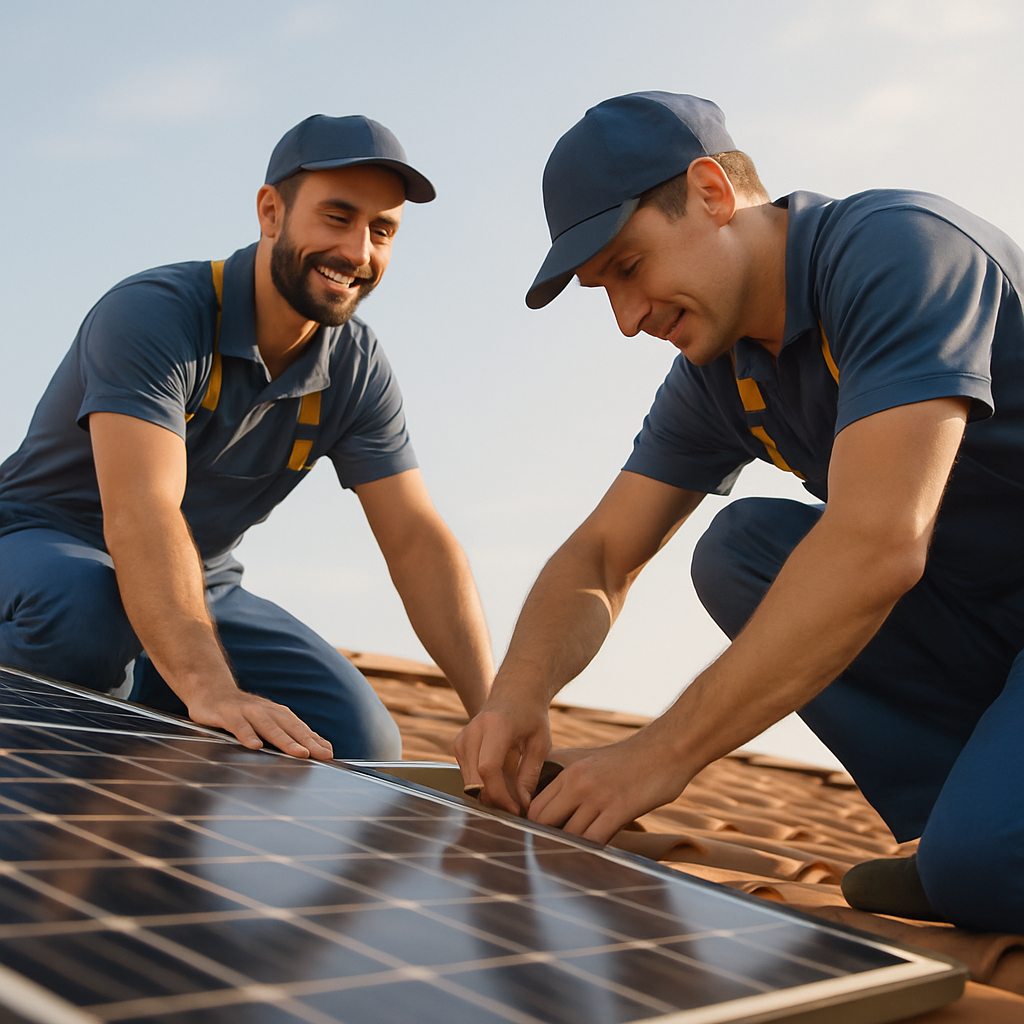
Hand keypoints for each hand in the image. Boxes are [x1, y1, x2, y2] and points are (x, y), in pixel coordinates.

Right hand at [186, 687, 333, 759]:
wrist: (211, 689)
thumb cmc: (244, 712)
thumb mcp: (269, 722)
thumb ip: (292, 734)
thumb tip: (322, 748)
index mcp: (278, 714)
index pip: (300, 729)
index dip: (315, 741)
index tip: (329, 754)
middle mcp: (267, 711)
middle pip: (290, 728)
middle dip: (307, 742)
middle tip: (321, 755)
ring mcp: (248, 711)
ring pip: (269, 727)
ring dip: (285, 740)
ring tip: (299, 753)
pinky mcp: (227, 714)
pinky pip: (238, 725)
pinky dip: (247, 734)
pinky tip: (255, 746)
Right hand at [454, 699, 551, 814]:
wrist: (514, 694)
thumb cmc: (530, 716)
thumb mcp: (540, 743)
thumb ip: (529, 774)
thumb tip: (522, 804)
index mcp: (495, 727)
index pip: (488, 769)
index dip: (501, 795)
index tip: (516, 809)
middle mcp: (473, 732)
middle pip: (475, 780)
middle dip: (496, 801)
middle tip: (517, 808)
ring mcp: (462, 739)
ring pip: (469, 783)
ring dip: (490, 795)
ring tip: (513, 795)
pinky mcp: (458, 747)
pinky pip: (468, 777)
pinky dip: (484, 786)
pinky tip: (502, 783)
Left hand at [527, 730, 688, 843]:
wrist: (666, 748)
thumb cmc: (631, 761)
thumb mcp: (593, 762)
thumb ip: (571, 782)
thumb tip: (556, 809)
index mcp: (569, 772)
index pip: (536, 807)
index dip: (536, 828)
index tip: (545, 840)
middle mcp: (578, 782)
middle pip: (543, 822)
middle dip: (548, 839)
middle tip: (559, 852)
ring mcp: (597, 795)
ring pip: (568, 834)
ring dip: (573, 848)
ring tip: (580, 854)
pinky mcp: (619, 808)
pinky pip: (594, 839)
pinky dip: (592, 850)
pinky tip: (599, 851)